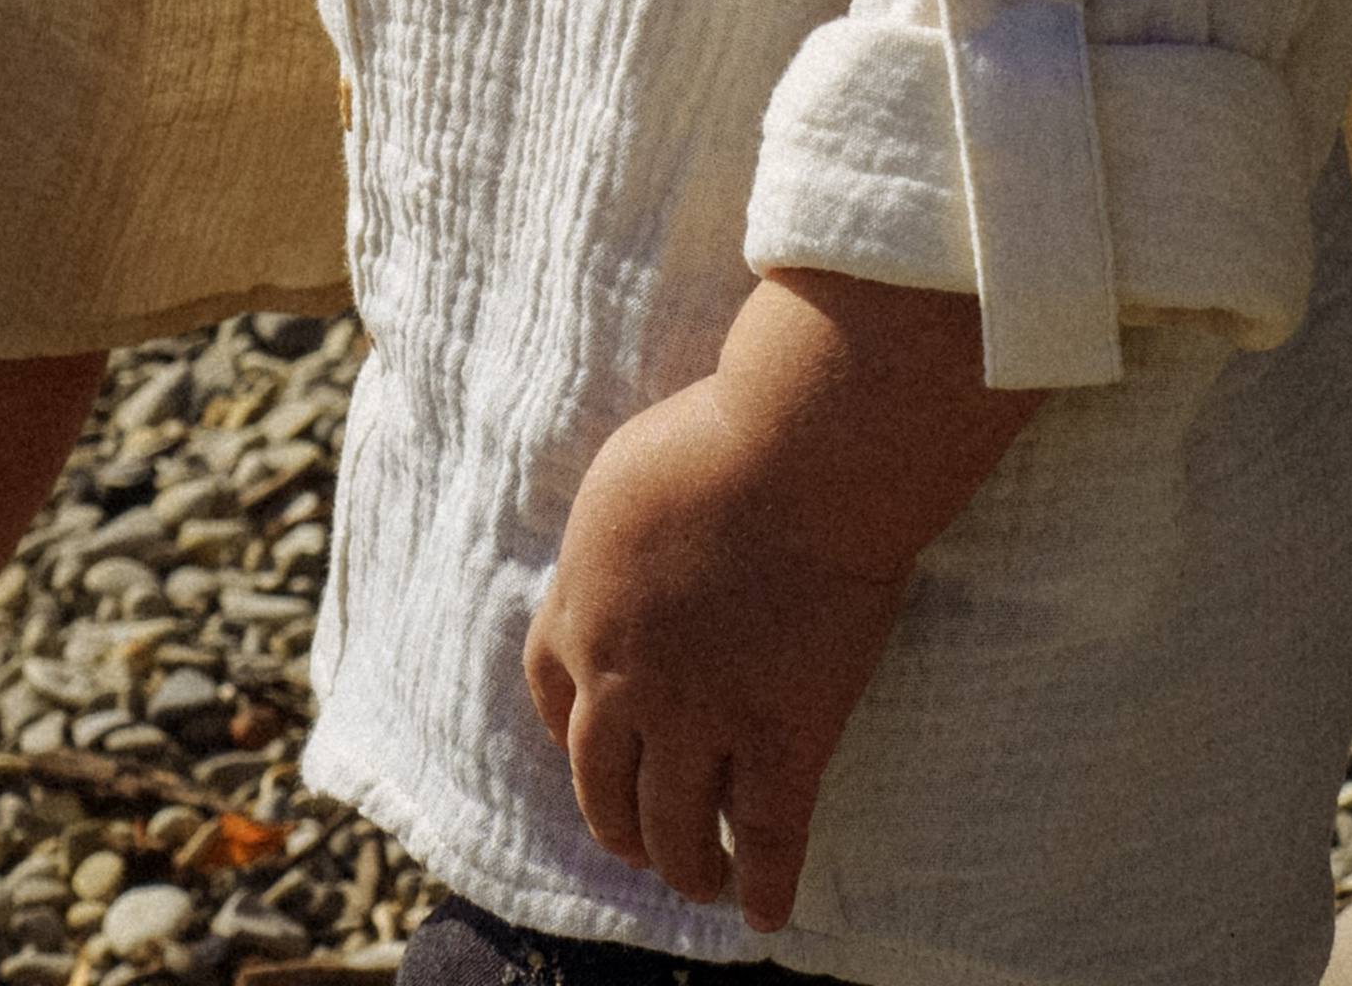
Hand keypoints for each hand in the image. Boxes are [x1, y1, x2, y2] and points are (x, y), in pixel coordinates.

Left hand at [522, 274, 1035, 934]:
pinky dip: (766, 885)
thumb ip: (613, 534)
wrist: (800, 453)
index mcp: (581, 606)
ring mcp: (703, 715)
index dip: (572, 729)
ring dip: (681, 864)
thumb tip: (624, 553)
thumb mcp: (623, 477)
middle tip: (639, 842)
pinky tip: (767, 915)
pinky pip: (768, 834)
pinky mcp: (782, 735)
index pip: (551, 692)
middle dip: (617, 820)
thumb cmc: (719, 435)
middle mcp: (625, 678)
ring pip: (673, 825)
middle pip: (600, 779)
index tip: (593, 748)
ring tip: (697, 880)